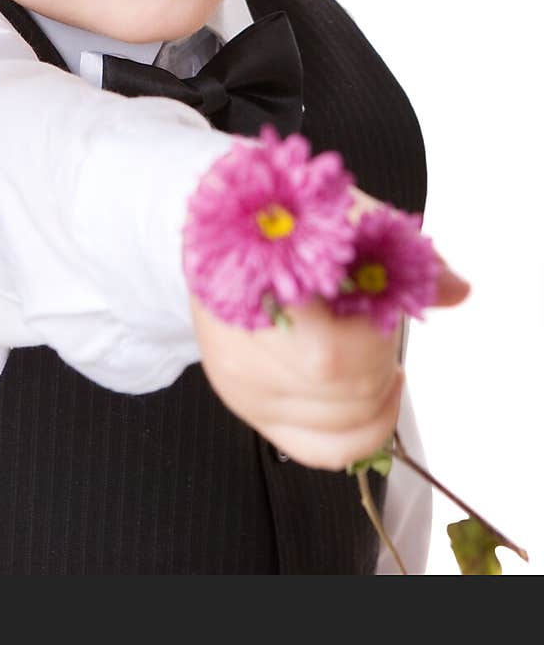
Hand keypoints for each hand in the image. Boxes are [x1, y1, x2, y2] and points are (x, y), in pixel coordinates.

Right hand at [188, 185, 469, 470]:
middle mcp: (246, 357)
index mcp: (261, 302)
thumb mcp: (342, 216)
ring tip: (370, 349)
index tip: (380, 299)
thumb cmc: (282, 217)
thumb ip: (401, 253)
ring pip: (343, 423)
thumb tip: (456, 290)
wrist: (211, 230)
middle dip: (381, 357)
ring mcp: (245, 390)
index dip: (376, 334)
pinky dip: (362, 432)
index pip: (337, 357)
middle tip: (378, 320)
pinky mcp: (249, 409)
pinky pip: (321, 450)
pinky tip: (373, 396)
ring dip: (376, 389)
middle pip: (346, 390)